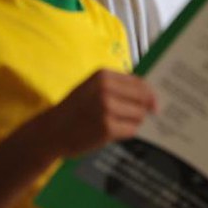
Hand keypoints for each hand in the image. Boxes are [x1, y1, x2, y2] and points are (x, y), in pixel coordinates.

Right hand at [38, 70, 156, 157]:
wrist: (50, 131)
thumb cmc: (76, 109)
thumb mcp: (93, 88)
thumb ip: (119, 87)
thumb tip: (151, 94)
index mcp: (103, 76)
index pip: (140, 83)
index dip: (151, 93)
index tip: (156, 101)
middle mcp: (105, 89)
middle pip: (143, 98)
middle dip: (146, 108)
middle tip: (147, 115)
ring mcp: (106, 108)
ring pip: (139, 115)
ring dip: (136, 121)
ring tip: (120, 123)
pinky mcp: (107, 128)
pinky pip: (132, 129)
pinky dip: (129, 132)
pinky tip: (116, 132)